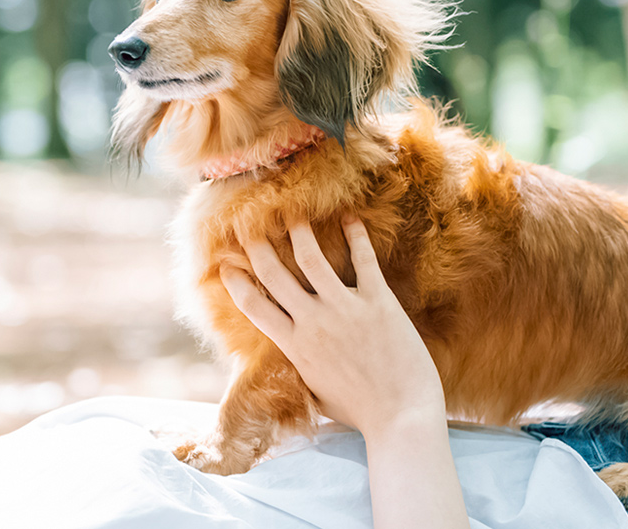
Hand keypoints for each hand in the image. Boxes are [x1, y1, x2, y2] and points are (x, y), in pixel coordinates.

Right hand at [220, 215, 446, 438]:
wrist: (401, 415)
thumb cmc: (359, 411)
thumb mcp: (315, 390)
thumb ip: (299, 365)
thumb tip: (288, 354)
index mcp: (294, 346)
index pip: (252, 306)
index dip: (235, 282)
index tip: (226, 265)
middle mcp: (313, 323)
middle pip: (273, 273)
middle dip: (257, 245)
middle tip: (249, 224)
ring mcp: (345, 309)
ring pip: (311, 257)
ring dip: (299, 230)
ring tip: (294, 213)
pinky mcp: (378, 301)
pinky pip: (363, 259)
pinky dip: (356, 235)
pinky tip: (350, 217)